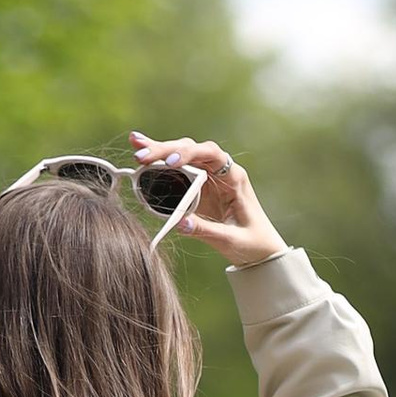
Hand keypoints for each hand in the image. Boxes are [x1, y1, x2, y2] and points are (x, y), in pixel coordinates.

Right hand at [131, 133, 285, 271]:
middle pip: (191, 150)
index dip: (190, 154)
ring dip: (158, 150)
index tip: (170, 163)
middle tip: (141, 157)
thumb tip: (179, 222)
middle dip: (165, 151)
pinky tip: (141, 150)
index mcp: (234, 178)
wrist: (260, 249)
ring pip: (181, 155)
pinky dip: (158, 161)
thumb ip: (206, 230)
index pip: (212, 154)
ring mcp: (207, 177)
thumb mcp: (230, 240)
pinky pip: (176, 169)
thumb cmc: (252, 243)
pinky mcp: (196, 186)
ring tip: (136, 147)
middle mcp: (220, 171)